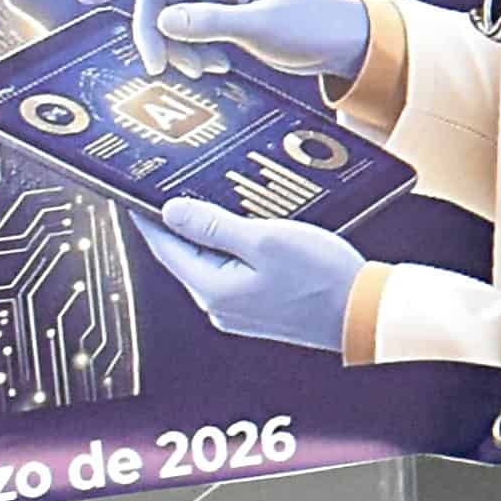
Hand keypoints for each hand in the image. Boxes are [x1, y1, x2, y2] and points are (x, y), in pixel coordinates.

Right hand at [73, 0, 367, 87]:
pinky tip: (215, 66)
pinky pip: (189, 27)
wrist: (346, 41)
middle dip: (154, 33)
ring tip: (204, 70)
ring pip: (171, 14)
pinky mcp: (225, 9)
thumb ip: (210, 23)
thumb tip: (164, 22)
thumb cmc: (316, 24)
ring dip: (177, 46)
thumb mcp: (262, 26)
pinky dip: (193, 50)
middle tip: (160, 67)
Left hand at [142, 198, 362, 353]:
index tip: (136, 193)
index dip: (149, 217)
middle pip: (187, 255)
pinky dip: (235, 250)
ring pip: (212, 263)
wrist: (364, 313)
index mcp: (213, 289)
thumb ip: (215, 226)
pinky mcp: (260, 308)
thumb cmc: (322, 279)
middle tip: (182, 187)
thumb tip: (173, 212)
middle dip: (183, 223)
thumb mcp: (266, 240)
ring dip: (213, 236)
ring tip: (223, 204)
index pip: (165, 247)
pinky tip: (253, 233)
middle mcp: (219, 306)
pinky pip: (235, 273)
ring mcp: (239, 310)